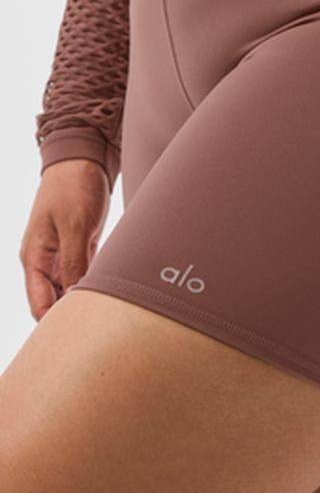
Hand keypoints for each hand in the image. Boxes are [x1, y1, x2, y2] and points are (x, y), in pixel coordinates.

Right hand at [18, 159, 110, 320]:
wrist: (83, 157)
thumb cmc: (73, 186)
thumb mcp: (75, 225)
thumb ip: (73, 263)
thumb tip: (72, 299)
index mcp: (33, 258)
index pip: (39, 304)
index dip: (55, 323)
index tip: (79, 335)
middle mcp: (45, 261)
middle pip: (54, 302)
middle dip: (72, 316)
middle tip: (100, 329)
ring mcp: (62, 254)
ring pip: (71, 290)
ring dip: (86, 300)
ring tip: (109, 315)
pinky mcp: (80, 247)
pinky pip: (85, 275)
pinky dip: (95, 284)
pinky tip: (113, 294)